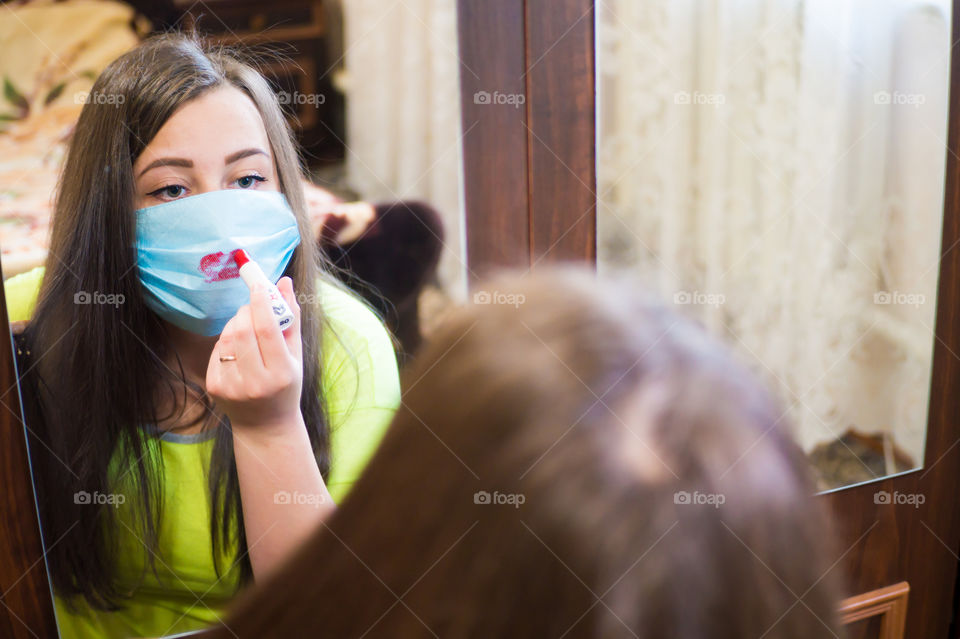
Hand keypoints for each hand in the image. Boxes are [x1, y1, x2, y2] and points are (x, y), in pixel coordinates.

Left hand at [206, 277, 302, 433]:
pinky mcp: (215, 387)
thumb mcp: (296, 356)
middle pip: (243, 330)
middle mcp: (255, 382)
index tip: (258, 284)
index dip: (261, 302)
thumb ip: (291, 318)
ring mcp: (232, 387)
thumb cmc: (286, 385)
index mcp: (281, 374)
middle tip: (254, 308)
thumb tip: (284, 282)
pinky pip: (217, 350)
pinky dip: (227, 341)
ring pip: (227, 337)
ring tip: (248, 332)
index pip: (266, 329)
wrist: (265, 425)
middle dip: (247, 311)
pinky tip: (238, 351)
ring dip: (236, 324)